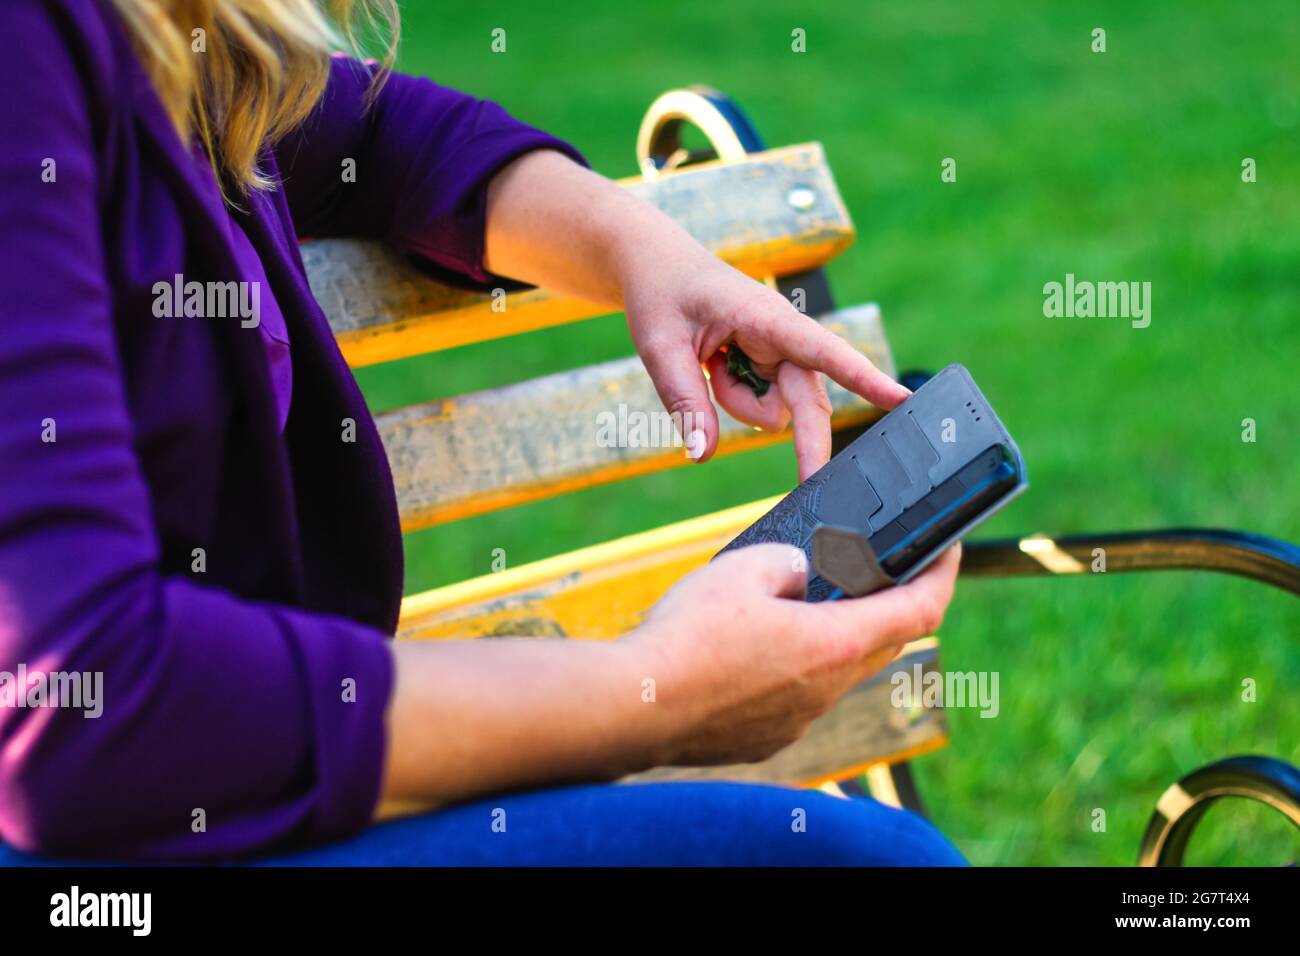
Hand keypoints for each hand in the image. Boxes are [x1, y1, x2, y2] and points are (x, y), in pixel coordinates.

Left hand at [621, 251, 909, 480]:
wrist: (659, 269)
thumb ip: (683, 399)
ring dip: (737, 403)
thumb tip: (702, 454)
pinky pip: (757, 406)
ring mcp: (778, 355)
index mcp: (767, 317)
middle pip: (808, 403)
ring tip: (707, 361)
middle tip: (810, 486)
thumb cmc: (662, 294)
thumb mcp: (659, 346)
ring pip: (774, 411)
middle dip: (807, 444)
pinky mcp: (768, 368)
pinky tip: (714, 365)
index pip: (824, 350)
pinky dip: (732, 397)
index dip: (864, 377)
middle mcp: (784, 338)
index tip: (902, 399)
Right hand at [625, 541, 960, 767]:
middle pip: (880, 643)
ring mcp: (797, 720)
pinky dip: (790, 670)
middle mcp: (826, 690)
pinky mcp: (766, 737)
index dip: (942, 574)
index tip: (948, 550)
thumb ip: (789, 562)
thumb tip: (798, 573)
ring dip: (830, 639)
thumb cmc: (688, 635)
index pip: (919, 609)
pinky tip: (750, 652)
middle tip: (870, 574)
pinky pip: (795, 698)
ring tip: (794, 607)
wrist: (634, 704)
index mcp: (834, 643)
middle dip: (885, 606)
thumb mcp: (744, 565)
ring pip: (835, 673)